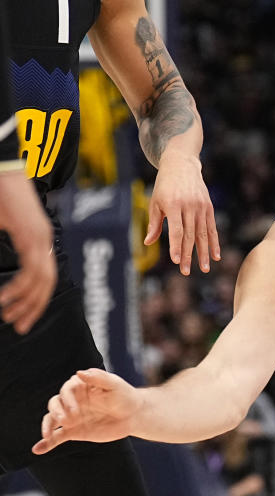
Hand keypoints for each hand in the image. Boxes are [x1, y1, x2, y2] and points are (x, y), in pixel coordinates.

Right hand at [0, 170, 55, 333]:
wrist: (0, 166)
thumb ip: (1, 246)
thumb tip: (0, 259)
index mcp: (37, 239)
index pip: (42, 277)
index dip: (34, 299)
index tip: (21, 315)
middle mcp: (43, 240)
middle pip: (46, 285)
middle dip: (33, 308)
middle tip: (19, 326)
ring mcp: (41, 238)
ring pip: (41, 281)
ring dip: (25, 302)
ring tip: (8, 317)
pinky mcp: (32, 234)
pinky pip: (32, 270)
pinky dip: (19, 287)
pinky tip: (5, 299)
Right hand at [32, 369, 141, 454]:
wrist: (134, 415)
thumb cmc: (125, 395)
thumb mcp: (114, 384)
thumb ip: (98, 378)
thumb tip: (79, 372)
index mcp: (79, 387)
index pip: (66, 390)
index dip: (68, 400)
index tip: (75, 410)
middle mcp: (72, 401)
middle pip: (55, 404)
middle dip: (57, 412)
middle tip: (67, 420)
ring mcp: (71, 416)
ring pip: (52, 419)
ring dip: (47, 426)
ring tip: (47, 435)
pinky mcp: (74, 431)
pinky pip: (57, 437)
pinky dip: (47, 443)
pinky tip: (38, 450)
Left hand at [145, 150, 219, 274]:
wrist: (181, 164)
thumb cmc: (164, 185)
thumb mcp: (155, 202)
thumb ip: (154, 224)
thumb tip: (148, 242)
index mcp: (174, 204)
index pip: (177, 230)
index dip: (177, 247)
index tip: (176, 261)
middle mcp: (189, 206)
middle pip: (190, 235)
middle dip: (188, 255)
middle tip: (186, 272)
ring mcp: (201, 207)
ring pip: (203, 234)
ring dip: (204, 253)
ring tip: (205, 269)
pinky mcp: (208, 207)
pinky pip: (212, 228)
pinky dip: (214, 243)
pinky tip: (216, 256)